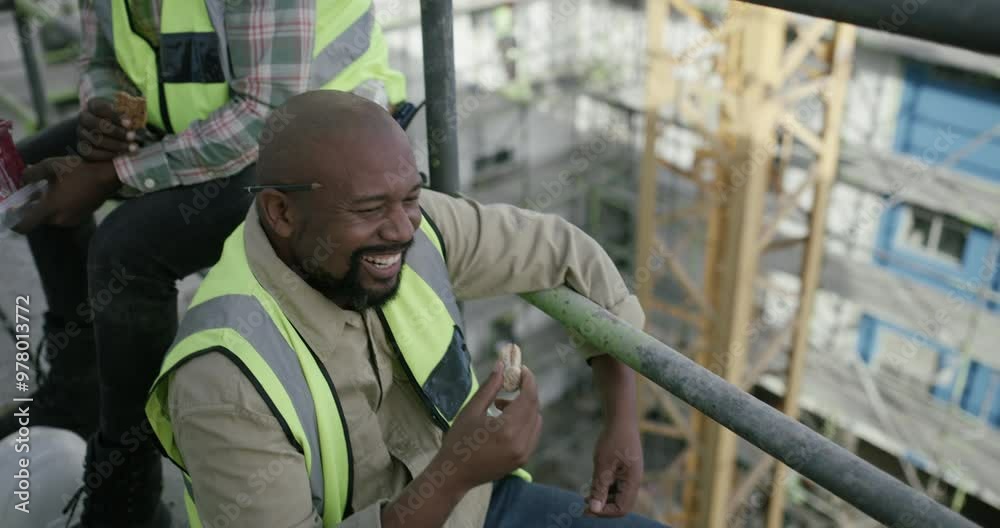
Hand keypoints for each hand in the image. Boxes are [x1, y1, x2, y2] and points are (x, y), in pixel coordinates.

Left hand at [12, 157, 120, 232]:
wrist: (108, 176)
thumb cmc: (79, 169)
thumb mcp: (51, 165)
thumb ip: (31, 173)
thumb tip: (21, 179)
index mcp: (50, 208)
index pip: (25, 225)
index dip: (14, 222)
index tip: (11, 213)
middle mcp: (60, 219)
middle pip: (38, 219)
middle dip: (33, 208)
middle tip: (32, 193)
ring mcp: (72, 220)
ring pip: (50, 218)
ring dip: (47, 208)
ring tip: (49, 191)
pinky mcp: (81, 218)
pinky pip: (62, 216)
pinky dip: (59, 209)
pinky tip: (63, 194)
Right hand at [78, 98, 138, 160]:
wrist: (104, 132)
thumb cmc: (119, 120)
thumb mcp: (123, 114)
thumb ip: (126, 115)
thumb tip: (131, 120)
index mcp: (93, 105)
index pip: (99, 108)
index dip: (114, 116)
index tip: (129, 123)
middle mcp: (84, 118)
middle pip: (96, 124)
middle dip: (116, 132)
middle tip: (132, 136)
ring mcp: (81, 133)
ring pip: (95, 140)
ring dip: (116, 145)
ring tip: (132, 147)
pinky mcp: (82, 148)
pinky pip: (91, 154)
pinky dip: (107, 155)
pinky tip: (120, 155)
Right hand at [436, 361, 541, 489]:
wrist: (454, 475)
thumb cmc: (458, 440)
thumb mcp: (471, 410)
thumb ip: (490, 387)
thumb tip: (502, 365)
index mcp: (508, 429)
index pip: (529, 398)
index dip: (528, 380)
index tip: (522, 369)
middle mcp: (521, 442)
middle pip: (534, 408)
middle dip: (526, 392)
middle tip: (512, 382)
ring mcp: (524, 454)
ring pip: (536, 421)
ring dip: (525, 407)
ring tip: (500, 405)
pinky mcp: (522, 460)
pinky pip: (532, 434)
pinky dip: (525, 422)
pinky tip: (505, 420)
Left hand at [586, 417, 642, 516]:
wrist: (620, 419)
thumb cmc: (612, 439)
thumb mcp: (602, 465)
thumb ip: (599, 488)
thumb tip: (594, 509)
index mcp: (632, 482)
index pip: (621, 508)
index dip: (605, 512)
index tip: (587, 509)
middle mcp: (633, 481)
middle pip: (620, 504)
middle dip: (603, 508)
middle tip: (583, 507)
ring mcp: (630, 475)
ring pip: (617, 496)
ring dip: (602, 499)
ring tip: (585, 498)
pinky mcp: (624, 470)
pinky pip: (616, 486)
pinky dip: (604, 489)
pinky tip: (592, 486)